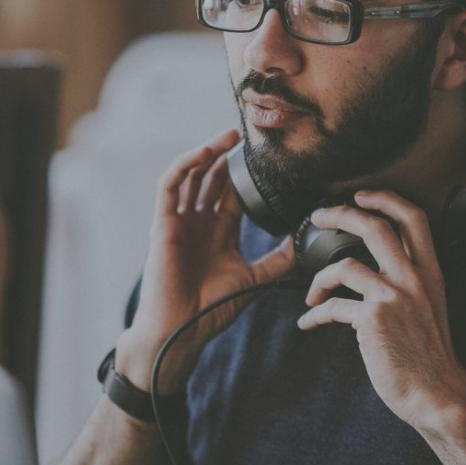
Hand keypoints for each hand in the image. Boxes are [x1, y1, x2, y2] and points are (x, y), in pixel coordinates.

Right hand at [117, 129, 294, 392]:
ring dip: (209, 153)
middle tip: (250, 135)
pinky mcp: (163, 223)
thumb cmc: (211, 309)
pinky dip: (184, 166)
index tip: (267, 155)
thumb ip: (278, 260)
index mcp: (220, 232)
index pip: (233, 193)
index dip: (246, 173)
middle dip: (229, 155)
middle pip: (213, 178)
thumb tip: (303, 242)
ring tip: (230, 135)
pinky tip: (203, 153)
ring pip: (192, 175)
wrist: (182, 329)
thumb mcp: (254, 279)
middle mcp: (199, 222)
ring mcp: (180, 221)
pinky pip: (169, 186)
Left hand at [295, 190, 465, 427]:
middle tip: (319, 216)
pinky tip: (309, 321)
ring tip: (311, 292)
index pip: (414, 218)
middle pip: (374, 226)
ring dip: (319, 278)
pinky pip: (333, 307)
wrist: (437, 393)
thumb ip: (409, 282)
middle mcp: (413, 279)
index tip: (361, 195)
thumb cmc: (429, 354)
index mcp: (430, 272)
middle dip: (340, 214)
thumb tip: (376, 270)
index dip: (386, 198)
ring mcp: (393, 297)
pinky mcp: (373, 320)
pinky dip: (315, 314)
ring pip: (345, 265)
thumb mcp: (431, 306)